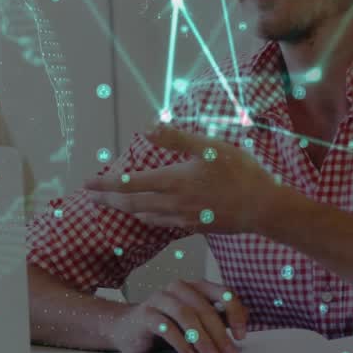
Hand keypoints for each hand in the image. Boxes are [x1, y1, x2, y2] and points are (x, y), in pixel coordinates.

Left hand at [84, 125, 281, 233]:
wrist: (265, 209)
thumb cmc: (240, 173)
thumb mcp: (210, 147)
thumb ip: (176, 138)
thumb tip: (148, 126)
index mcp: (173, 181)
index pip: (129, 184)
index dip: (105, 184)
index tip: (86, 183)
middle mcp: (172, 203)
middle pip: (130, 204)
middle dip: (107, 199)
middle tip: (89, 196)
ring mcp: (183, 218)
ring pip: (144, 215)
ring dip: (124, 209)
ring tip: (112, 203)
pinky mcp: (194, 226)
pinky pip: (161, 223)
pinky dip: (146, 217)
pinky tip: (145, 215)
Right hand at [109, 280, 248, 352]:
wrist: (127, 329)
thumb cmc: (166, 326)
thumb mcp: (195, 323)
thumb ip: (217, 319)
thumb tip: (243, 322)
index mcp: (195, 287)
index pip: (223, 293)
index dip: (236, 314)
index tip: (241, 336)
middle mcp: (178, 288)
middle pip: (204, 308)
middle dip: (220, 335)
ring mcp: (159, 298)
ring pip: (185, 314)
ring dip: (202, 339)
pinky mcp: (144, 314)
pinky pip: (165, 326)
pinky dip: (182, 343)